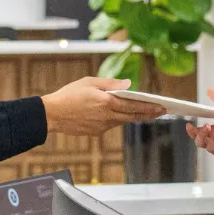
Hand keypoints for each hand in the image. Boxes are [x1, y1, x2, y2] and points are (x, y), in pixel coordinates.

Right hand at [42, 78, 165, 135]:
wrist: (52, 114)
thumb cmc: (68, 95)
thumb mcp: (89, 82)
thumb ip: (110, 84)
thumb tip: (128, 84)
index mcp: (106, 102)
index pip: (133, 105)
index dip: (149, 107)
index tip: (161, 107)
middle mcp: (106, 116)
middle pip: (132, 116)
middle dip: (148, 114)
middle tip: (161, 111)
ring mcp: (102, 126)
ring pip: (122, 121)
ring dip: (134, 116)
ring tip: (145, 112)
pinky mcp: (96, 132)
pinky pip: (111, 125)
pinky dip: (118, 119)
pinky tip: (121, 115)